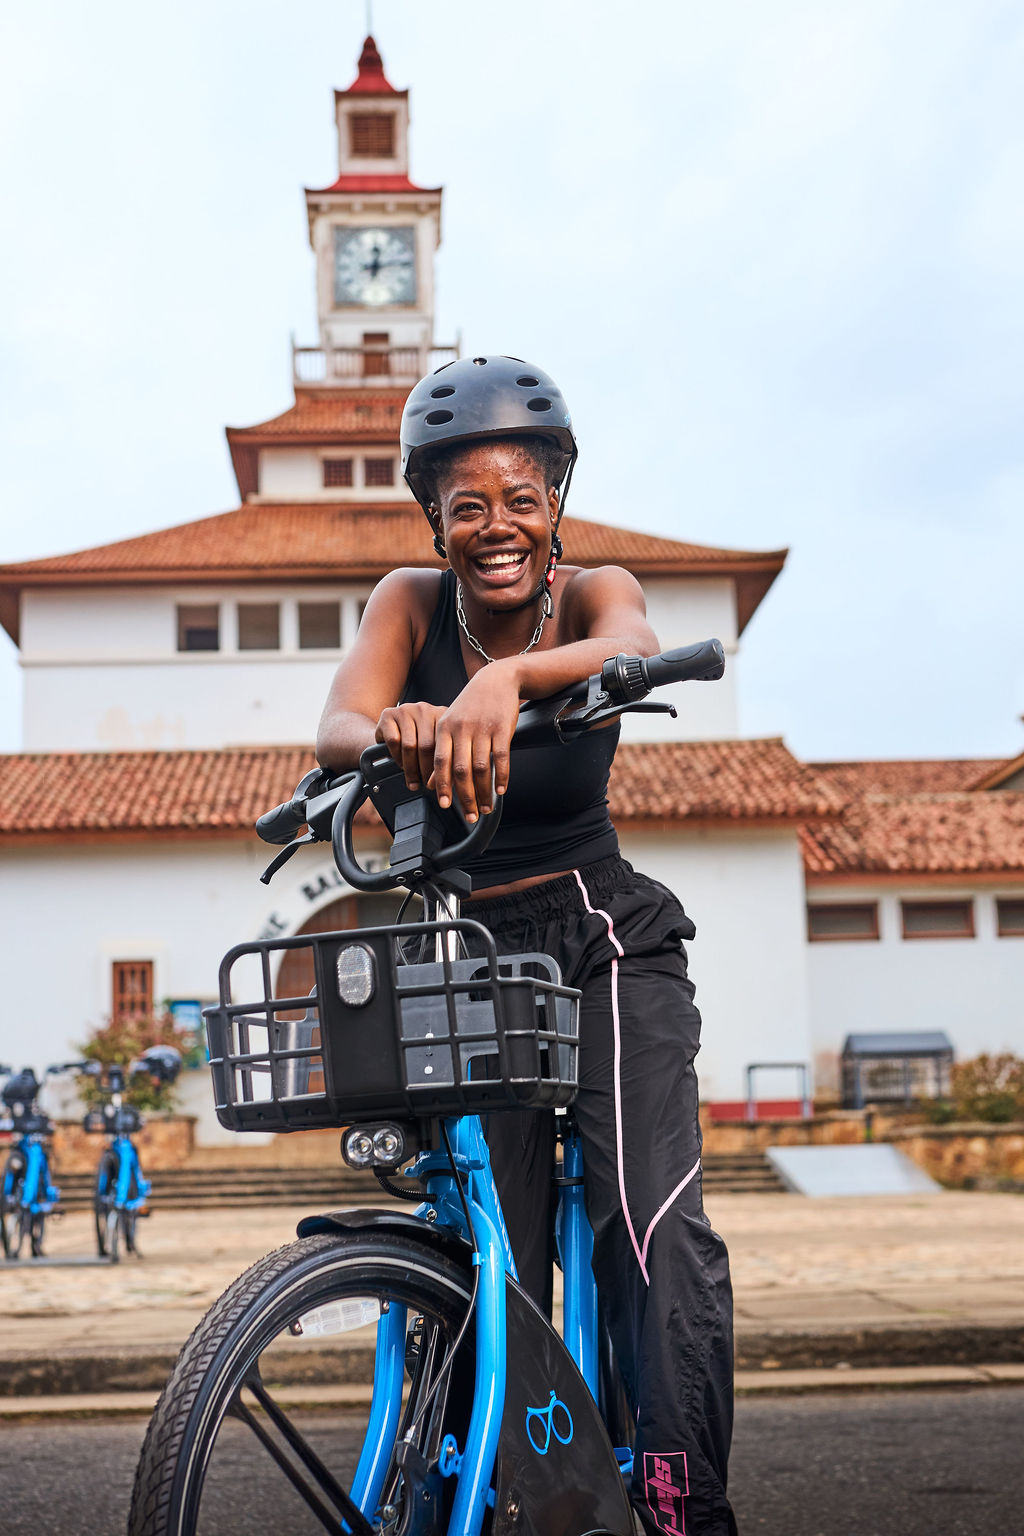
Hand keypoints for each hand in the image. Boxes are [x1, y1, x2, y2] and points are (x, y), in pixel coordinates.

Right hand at [375, 702, 448, 793]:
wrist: (390, 726)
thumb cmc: (417, 739)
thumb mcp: (434, 745)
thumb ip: (444, 758)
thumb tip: (448, 781)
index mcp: (443, 715)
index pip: (445, 744)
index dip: (442, 768)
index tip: (440, 784)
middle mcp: (426, 709)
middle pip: (427, 746)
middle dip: (425, 771)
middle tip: (425, 785)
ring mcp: (407, 710)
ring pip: (409, 745)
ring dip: (410, 768)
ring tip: (413, 780)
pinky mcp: (388, 715)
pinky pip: (394, 741)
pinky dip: (396, 757)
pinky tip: (400, 764)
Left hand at [430, 663, 519, 822]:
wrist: (496, 680)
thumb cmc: (471, 707)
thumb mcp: (451, 725)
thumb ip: (442, 753)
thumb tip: (432, 784)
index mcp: (444, 728)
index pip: (440, 762)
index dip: (441, 786)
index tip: (444, 806)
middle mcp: (461, 729)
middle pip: (461, 770)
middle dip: (465, 797)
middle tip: (469, 815)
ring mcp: (483, 728)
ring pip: (482, 768)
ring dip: (484, 792)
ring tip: (486, 808)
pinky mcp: (502, 729)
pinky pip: (501, 759)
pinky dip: (501, 777)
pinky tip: (501, 791)